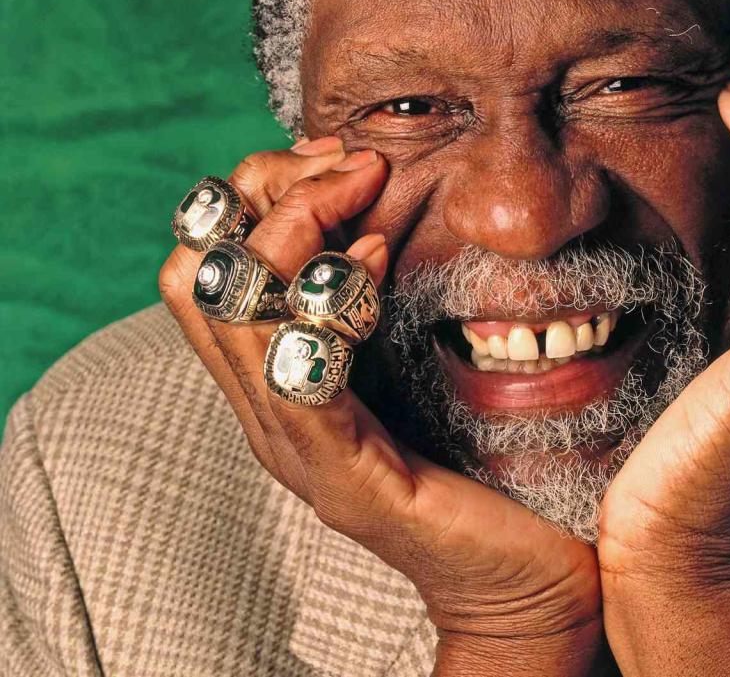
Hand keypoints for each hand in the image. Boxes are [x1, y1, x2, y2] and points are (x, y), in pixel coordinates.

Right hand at [159, 139, 604, 676]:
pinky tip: (385, 265)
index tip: (339, 160)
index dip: (261, 187)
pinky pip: (299, 368)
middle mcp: (263, 404)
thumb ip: (378, 303)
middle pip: (201, 264)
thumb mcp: (414, 356)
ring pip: (231, 303)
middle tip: (352, 171)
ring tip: (370, 202)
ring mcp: (292, 443)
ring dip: (298, 226)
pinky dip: (331, 298)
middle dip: (269, 190)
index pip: (209, 253)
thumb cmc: (480, 457)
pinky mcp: (341, 474)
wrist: (522, 577)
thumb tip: (375, 219)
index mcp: (275, 371)